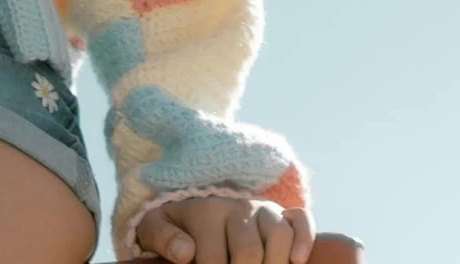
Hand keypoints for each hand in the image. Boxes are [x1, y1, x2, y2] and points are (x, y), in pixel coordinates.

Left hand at [133, 195, 313, 263]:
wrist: (194, 201)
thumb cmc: (176, 224)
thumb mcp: (156, 227)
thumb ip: (163, 238)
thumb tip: (186, 254)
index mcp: (206, 212)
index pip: (213, 259)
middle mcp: (237, 207)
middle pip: (249, 252)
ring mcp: (263, 209)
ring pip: (279, 234)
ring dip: (274, 263)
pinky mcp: (282, 212)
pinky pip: (301, 219)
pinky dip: (303, 239)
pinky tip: (296, 260)